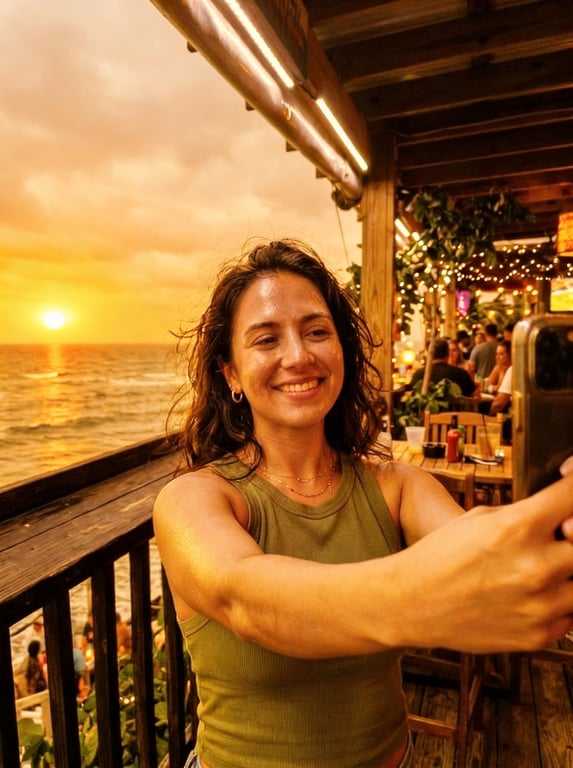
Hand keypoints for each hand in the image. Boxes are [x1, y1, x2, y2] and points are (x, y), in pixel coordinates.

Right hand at [398, 469, 572, 652]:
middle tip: (559, 537)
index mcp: (518, 526)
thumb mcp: (479, 518)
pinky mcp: (540, 634)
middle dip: (572, 536)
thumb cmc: (440, 557)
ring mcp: (541, 604)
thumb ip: (525, 515)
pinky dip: (560, 602)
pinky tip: (535, 594)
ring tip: (545, 569)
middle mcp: (535, 565)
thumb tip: (561, 514)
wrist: (412, 602)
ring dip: (568, 572)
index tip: (570, 490)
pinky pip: (571, 614)